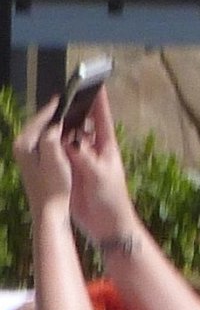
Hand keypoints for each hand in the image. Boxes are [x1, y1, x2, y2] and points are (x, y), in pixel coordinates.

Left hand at [13, 98, 72, 215]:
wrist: (50, 211)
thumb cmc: (54, 187)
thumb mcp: (55, 158)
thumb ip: (52, 136)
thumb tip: (54, 123)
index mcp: (24, 144)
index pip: (38, 119)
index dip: (52, 109)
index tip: (62, 98)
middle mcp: (21, 148)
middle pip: (38, 125)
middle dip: (52, 116)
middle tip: (66, 106)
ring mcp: (26, 156)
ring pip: (41, 134)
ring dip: (53, 127)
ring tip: (67, 118)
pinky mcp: (33, 164)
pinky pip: (43, 143)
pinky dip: (54, 138)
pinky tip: (65, 138)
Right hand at [64, 88, 137, 242]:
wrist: (107, 224)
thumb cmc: (111, 198)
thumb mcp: (99, 174)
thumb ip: (83, 156)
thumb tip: (67, 140)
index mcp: (106, 147)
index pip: (102, 119)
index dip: (99, 101)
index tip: (97, 83)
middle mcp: (94, 150)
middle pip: (82, 124)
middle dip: (74, 110)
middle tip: (63, 95)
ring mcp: (82, 160)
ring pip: (69, 138)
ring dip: (61, 128)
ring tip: (50, 113)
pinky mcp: (72, 171)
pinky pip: (60, 154)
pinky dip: (54, 145)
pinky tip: (44, 138)